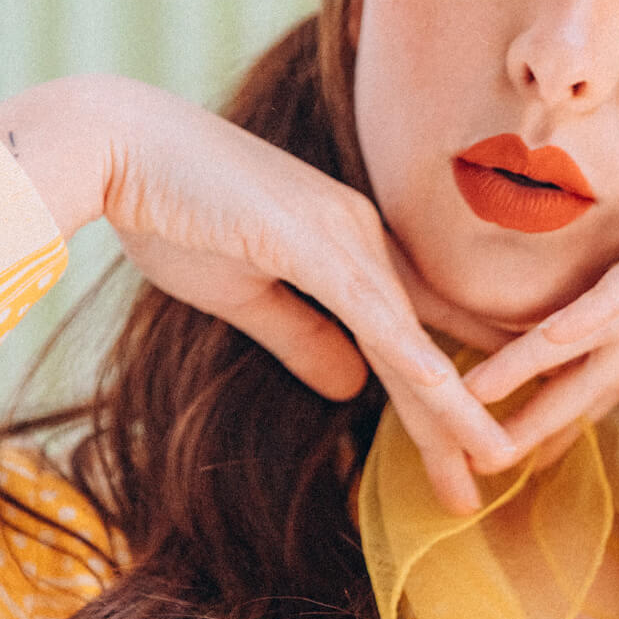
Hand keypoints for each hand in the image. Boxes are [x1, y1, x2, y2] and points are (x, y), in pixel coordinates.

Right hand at [0, 75, 515, 513]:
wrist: (115, 144)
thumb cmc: (173, 210)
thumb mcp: (244, 295)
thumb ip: (302, 338)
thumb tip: (352, 390)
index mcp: (350, 251)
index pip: (412, 338)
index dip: (450, 395)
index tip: (481, 445)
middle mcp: (363, 240)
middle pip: (426, 346)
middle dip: (463, 419)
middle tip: (503, 474)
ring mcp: (341, 236)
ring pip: (411, 338)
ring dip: (454, 406)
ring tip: (498, 460)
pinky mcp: (308, 239)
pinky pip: (369, 308)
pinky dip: (409, 352)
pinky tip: (446, 395)